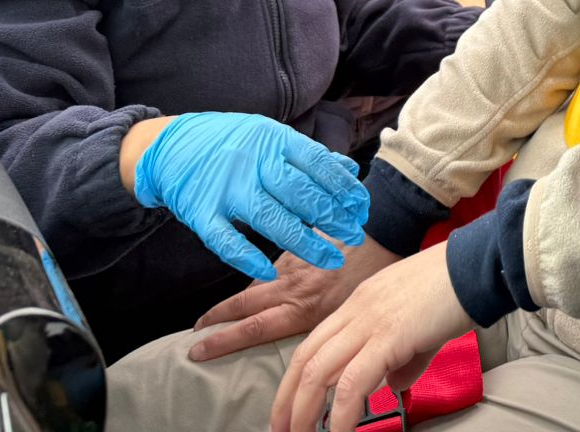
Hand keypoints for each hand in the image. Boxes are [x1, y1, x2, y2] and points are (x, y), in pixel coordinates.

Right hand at [130, 112, 368, 280]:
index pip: (317, 164)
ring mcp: (226, 188)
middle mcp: (252, 163)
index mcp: (274, 140)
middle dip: (331, 217)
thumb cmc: (233, 142)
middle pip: (299, 193)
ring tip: (330, 259)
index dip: (343, 187)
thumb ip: (308, 155)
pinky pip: (226, 240)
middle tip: (354, 236)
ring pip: (270, 219)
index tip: (361, 208)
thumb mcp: (272, 137)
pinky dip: (247, 258)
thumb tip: (348, 169)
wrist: (172, 145)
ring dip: (304, 242)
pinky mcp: (201, 212)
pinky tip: (270, 272)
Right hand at [188, 234, 400, 361]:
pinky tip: (255, 284)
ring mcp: (292, 264)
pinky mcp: (298, 246)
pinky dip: (259, 277)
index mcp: (305, 308)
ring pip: (254, 285)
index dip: (222, 341)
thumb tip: (317, 348)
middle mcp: (292, 287)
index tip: (199, 350)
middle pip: (243, 306)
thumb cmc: (378, 273)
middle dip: (214, 321)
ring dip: (233, 301)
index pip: (253, 329)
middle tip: (194, 334)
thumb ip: (328, 328)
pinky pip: (271, 265)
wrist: (385, 229)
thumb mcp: (354, 313)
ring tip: (214, 315)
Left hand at [271, 245, 473, 431]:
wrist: (477, 266)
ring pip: (319, 372)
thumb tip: (392, 383)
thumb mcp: (417, 321)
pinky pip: (354, 383)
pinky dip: (342, 414)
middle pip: (306, 358)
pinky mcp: (390, 337)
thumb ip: (402, 355)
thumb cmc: (455, 287)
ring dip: (305, 411)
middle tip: (282, 430)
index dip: (296, 378)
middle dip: (288, 399)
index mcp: (361, 301)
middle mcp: (357, 309)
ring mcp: (370, 321)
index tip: (289, 405)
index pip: (315, 343)